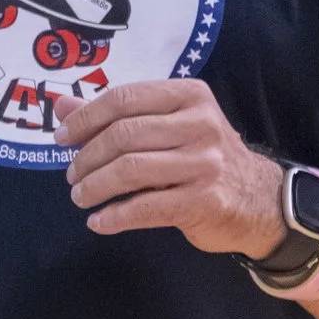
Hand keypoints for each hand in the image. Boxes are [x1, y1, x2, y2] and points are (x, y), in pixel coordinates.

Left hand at [54, 79, 282, 254]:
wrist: (258, 199)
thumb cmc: (203, 158)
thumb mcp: (168, 126)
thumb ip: (116, 115)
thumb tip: (61, 106)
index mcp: (189, 96)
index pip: (125, 99)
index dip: (86, 118)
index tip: (63, 138)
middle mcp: (200, 124)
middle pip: (124, 135)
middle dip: (87, 157)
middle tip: (72, 175)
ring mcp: (204, 163)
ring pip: (130, 170)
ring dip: (95, 187)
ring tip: (81, 197)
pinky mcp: (203, 201)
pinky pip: (145, 208)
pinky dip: (114, 217)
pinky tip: (99, 222)